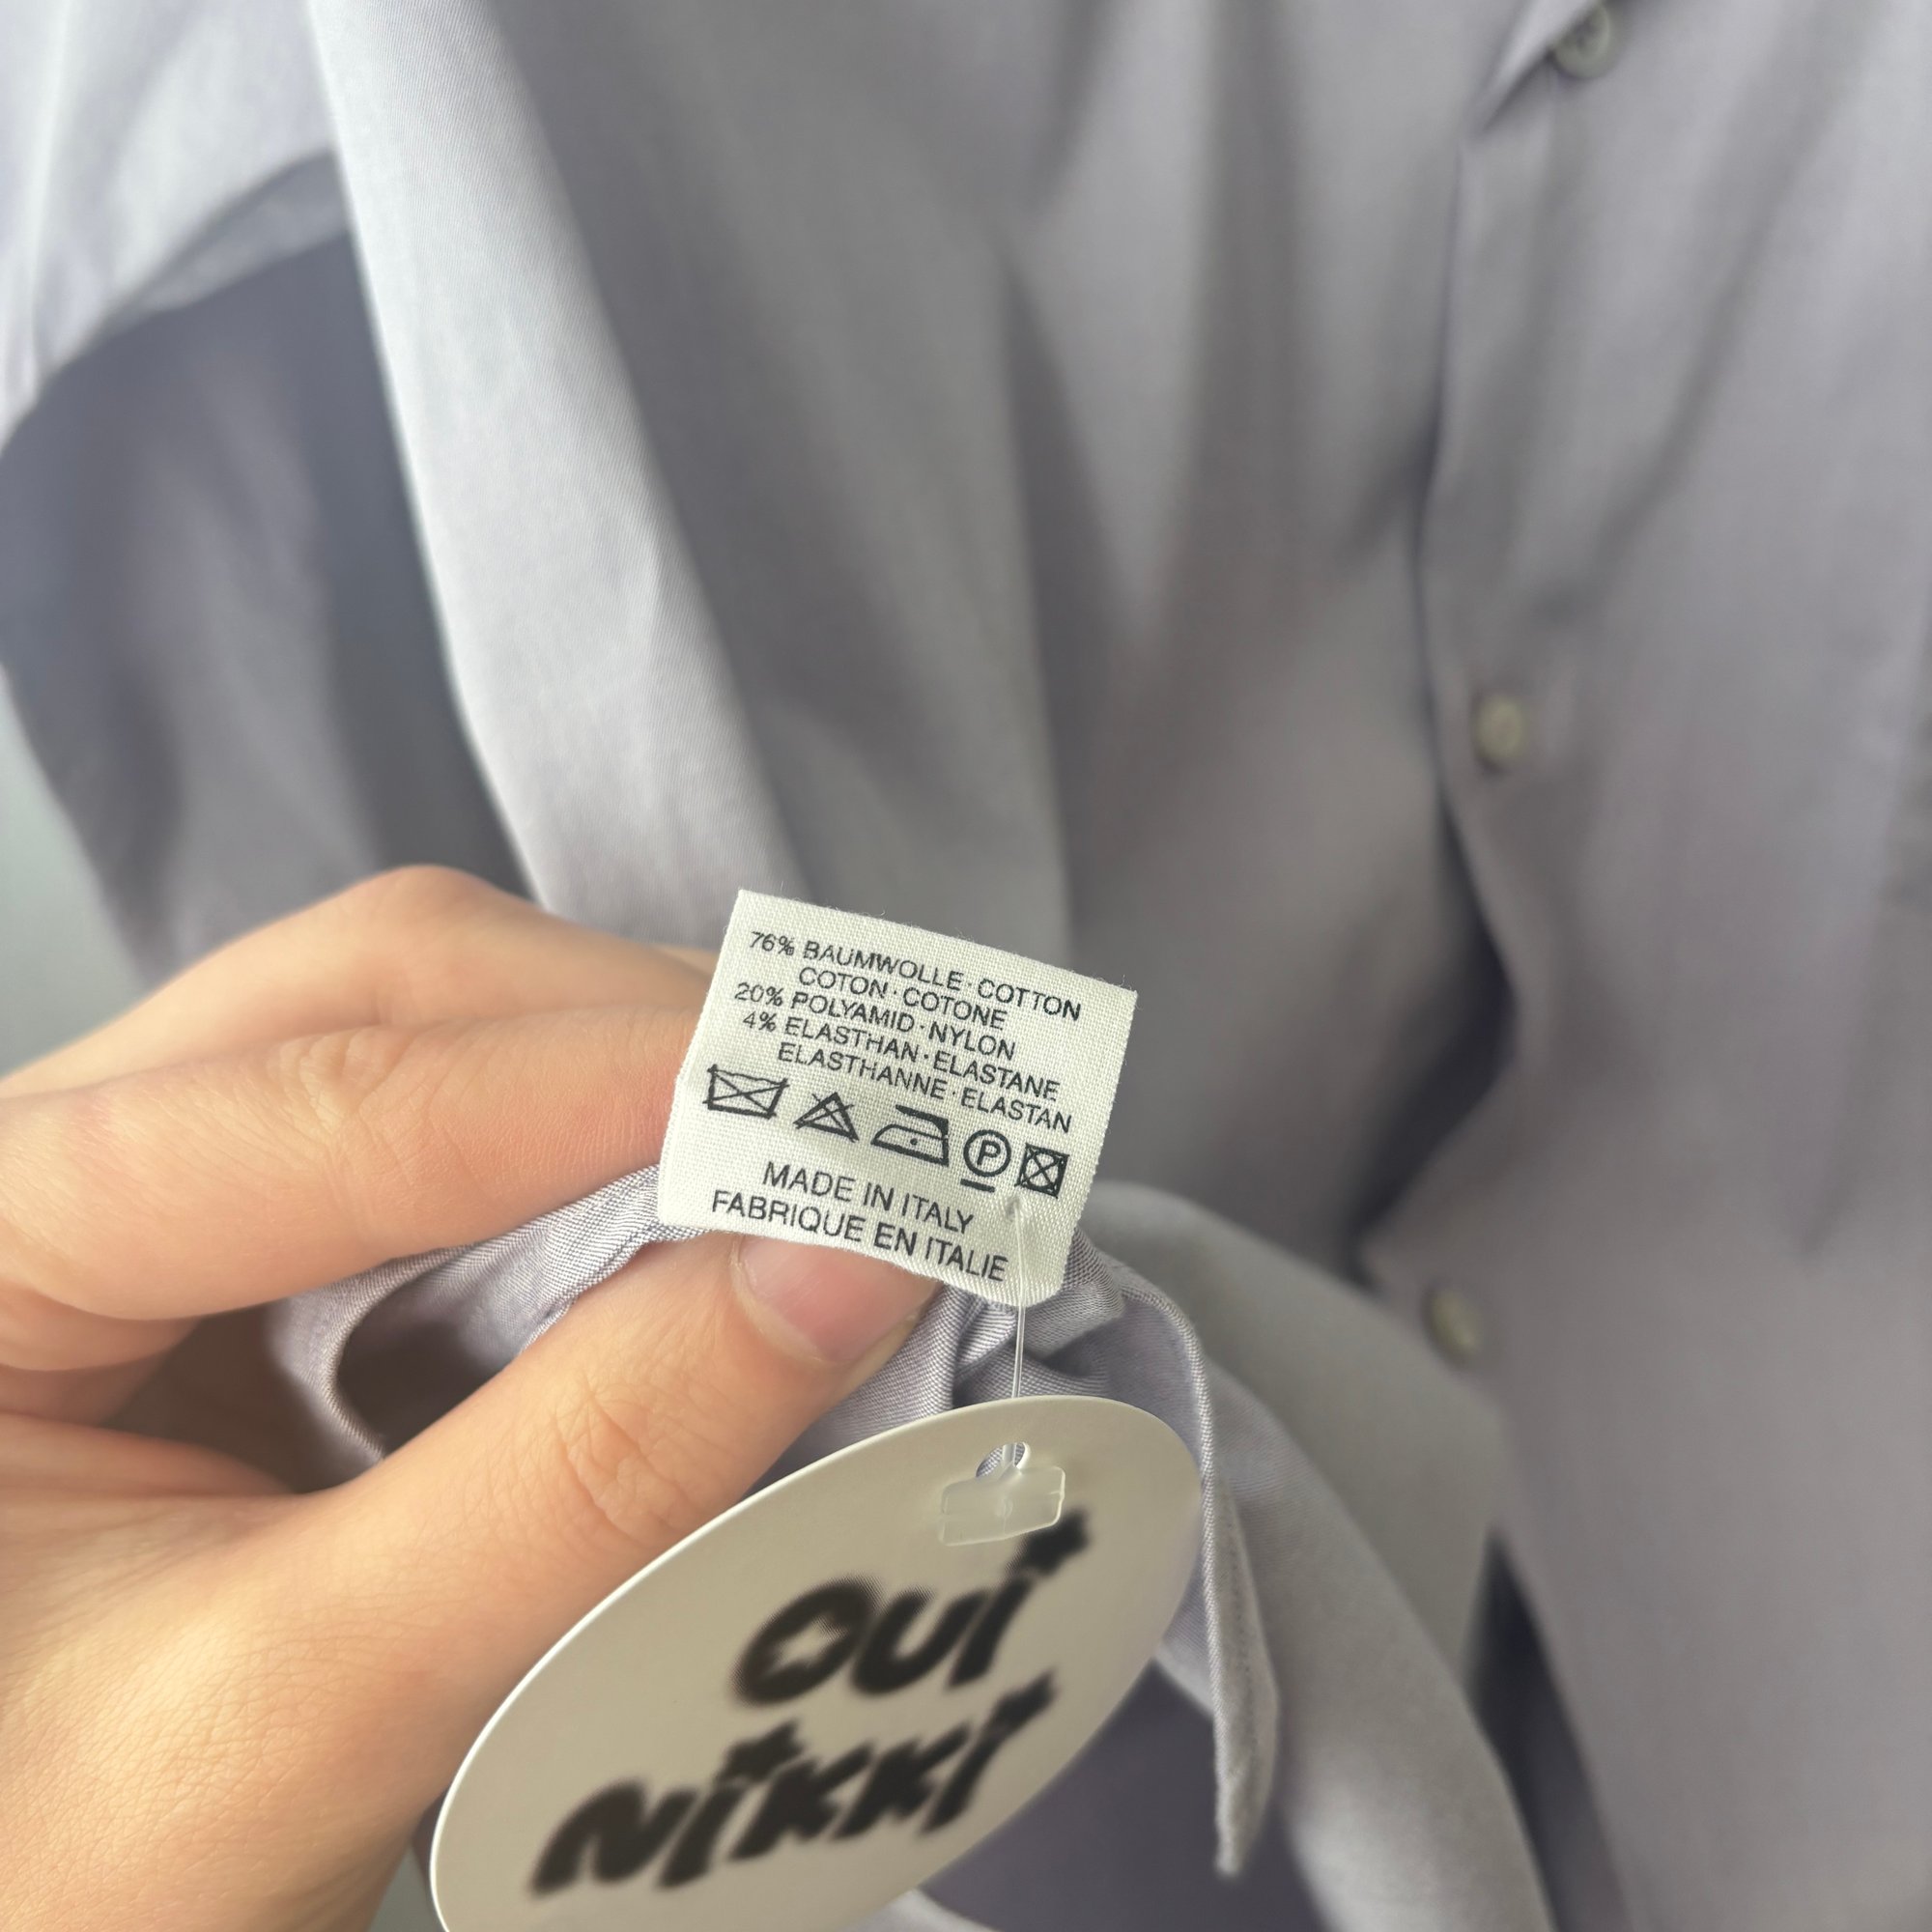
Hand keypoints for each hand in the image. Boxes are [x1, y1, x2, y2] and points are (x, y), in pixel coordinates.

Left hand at [0, 870, 933, 1931]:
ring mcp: (159, 1177)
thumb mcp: (312, 1706)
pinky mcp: (259, 1231)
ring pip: (423, 1022)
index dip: (592, 1090)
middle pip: (368, 998)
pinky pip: (456, 1110)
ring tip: (800, 1150)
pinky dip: (603, 1139)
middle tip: (843, 1111)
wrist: (43, 1910)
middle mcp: (51, 1161)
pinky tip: (704, 1193)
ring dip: (626, 1073)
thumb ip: (575, 1486)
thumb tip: (839, 1267)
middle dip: (620, 1040)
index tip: (826, 1101)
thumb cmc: (80, 1867)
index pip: (311, 1108)